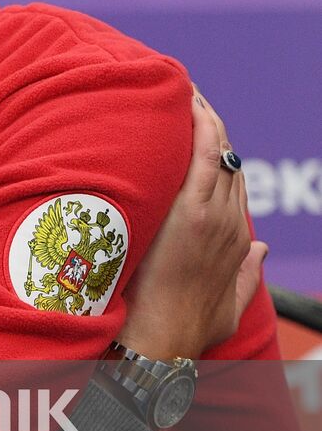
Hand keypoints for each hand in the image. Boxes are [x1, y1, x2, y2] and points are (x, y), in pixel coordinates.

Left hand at [118, 88, 261, 360]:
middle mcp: (229, 223)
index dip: (219, 152)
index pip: (232, 183)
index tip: (202, 130)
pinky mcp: (192, 212)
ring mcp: (212, 215)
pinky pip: (200, 157)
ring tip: (185, 90)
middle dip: (210, 126)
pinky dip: (198, 127)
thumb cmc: (187, 328)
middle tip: (187, 96)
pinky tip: (189, 104)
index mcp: (237, 240)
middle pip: (226, 160)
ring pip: (216, 152)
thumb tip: (264, 250)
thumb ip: (248, 274)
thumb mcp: (227, 302)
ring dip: (203, 118)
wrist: (165, 340)